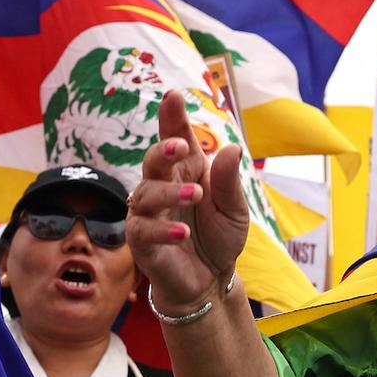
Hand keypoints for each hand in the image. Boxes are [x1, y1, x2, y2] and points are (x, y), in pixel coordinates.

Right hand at [127, 91, 249, 313]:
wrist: (210, 281)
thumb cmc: (219, 238)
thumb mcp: (235, 210)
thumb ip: (230, 182)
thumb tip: (232, 148)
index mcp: (188, 171)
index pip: (177, 138)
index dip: (172, 117)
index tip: (173, 95)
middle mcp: (163, 186)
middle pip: (154, 160)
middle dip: (164, 149)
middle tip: (180, 146)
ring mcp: (149, 213)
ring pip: (146, 193)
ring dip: (170, 192)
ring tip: (197, 194)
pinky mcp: (141, 242)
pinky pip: (143, 230)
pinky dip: (162, 230)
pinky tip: (182, 233)